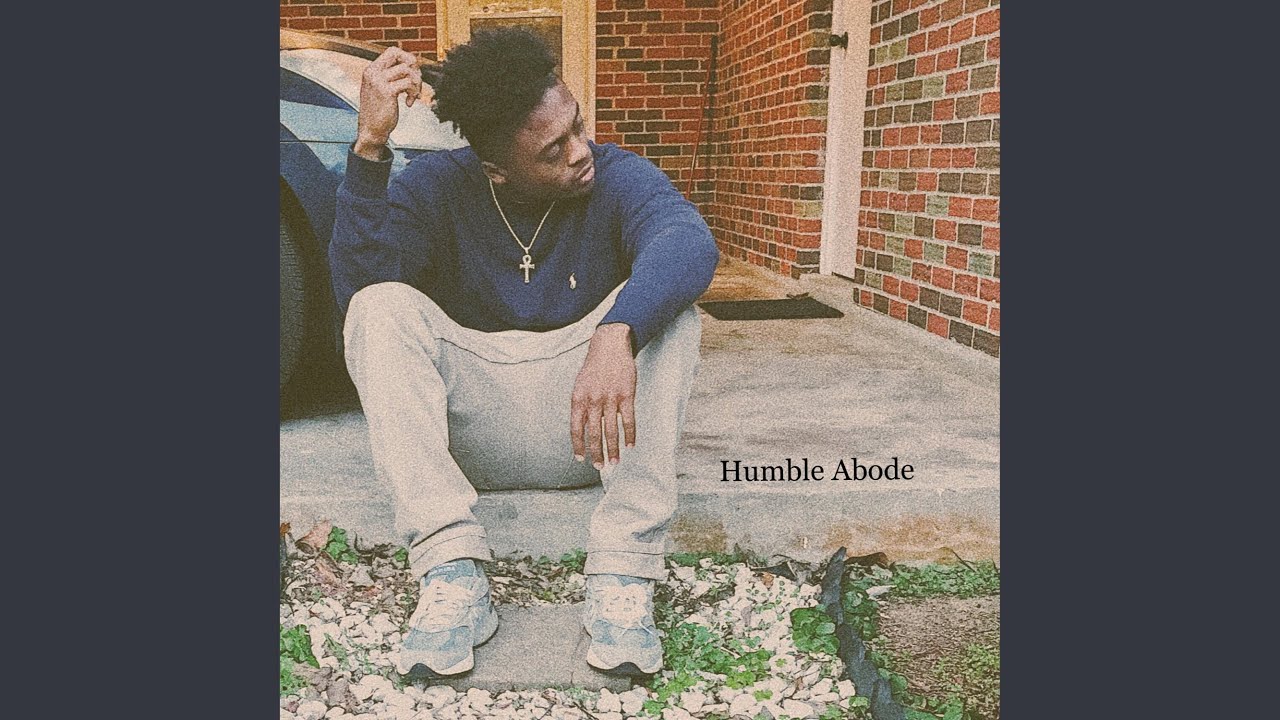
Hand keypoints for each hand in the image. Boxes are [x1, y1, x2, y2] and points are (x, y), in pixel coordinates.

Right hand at [354, 46, 423, 159]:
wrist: (371, 130)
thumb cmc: (379, 112)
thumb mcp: (381, 89)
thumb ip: (391, 77)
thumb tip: (413, 66)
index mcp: (371, 70)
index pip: (393, 51)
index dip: (407, 59)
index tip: (411, 74)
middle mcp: (373, 72)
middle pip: (399, 54)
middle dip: (413, 66)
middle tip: (415, 81)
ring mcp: (378, 81)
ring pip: (407, 70)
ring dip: (416, 83)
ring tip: (414, 95)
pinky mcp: (386, 92)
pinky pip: (408, 83)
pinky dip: (413, 93)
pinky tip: (408, 103)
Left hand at [570, 324, 636, 469]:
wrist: (609, 346)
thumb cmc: (594, 368)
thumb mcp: (580, 386)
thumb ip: (581, 406)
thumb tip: (583, 429)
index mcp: (578, 399)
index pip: (576, 429)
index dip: (578, 446)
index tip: (581, 459)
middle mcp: (593, 400)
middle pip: (594, 434)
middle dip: (596, 453)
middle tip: (600, 467)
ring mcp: (610, 398)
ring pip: (611, 431)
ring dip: (613, 449)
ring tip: (615, 462)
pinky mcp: (626, 395)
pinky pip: (628, 420)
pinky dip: (630, 435)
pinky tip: (630, 446)